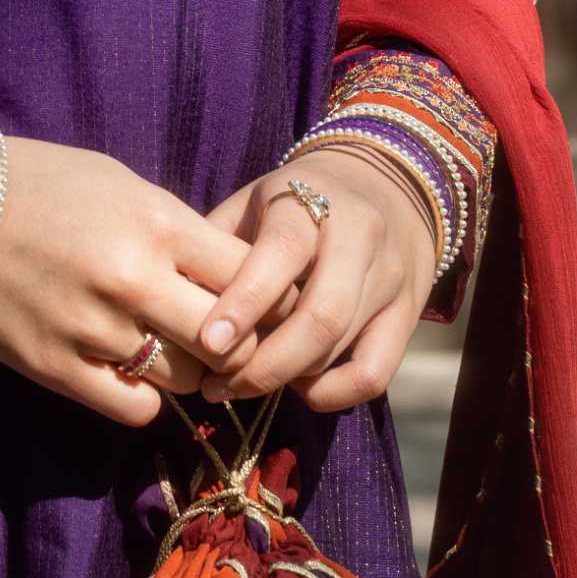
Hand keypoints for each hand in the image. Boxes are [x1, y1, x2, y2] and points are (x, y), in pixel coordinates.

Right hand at [0, 136, 255, 428]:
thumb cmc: (42, 186)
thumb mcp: (123, 185)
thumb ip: (178, 232)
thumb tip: (229, 279)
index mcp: (158, 224)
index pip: (252, 278)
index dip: (271, 299)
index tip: (271, 309)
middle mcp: (134, 279)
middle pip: (231, 342)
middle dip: (241, 349)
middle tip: (233, 348)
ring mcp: (94, 328)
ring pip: (185, 379)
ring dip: (190, 373)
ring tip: (175, 355)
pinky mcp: (58, 368)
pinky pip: (136, 408)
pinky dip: (144, 397)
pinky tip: (131, 373)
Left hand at [167, 144, 438, 414]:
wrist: (384, 184)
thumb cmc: (296, 199)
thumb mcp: (254, 198)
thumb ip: (216, 240)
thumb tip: (167, 294)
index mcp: (312, 199)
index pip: (282, 253)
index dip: (245, 301)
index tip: (208, 342)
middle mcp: (360, 236)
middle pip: (320, 316)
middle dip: (265, 362)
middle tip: (218, 386)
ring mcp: (391, 276)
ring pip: (343, 346)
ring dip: (287, 379)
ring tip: (241, 388)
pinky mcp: (409, 313)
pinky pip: (376, 372)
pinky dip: (334, 393)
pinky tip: (299, 388)